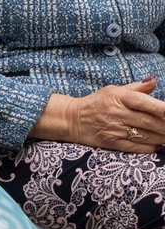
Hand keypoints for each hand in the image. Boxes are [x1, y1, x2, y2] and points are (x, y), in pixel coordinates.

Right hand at [41, 80, 164, 152]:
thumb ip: (136, 88)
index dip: (161, 108)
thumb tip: (154, 80)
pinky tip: (160, 146)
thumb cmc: (97, 103)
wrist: (73, 119)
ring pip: (146, 135)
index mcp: (118, 97)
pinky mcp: (112, 143)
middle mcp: (117, 113)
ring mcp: (114, 129)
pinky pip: (136, 147)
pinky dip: (150, 147)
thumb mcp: (113, 90)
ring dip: (162, 137)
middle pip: (148, 121)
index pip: (144, 102)